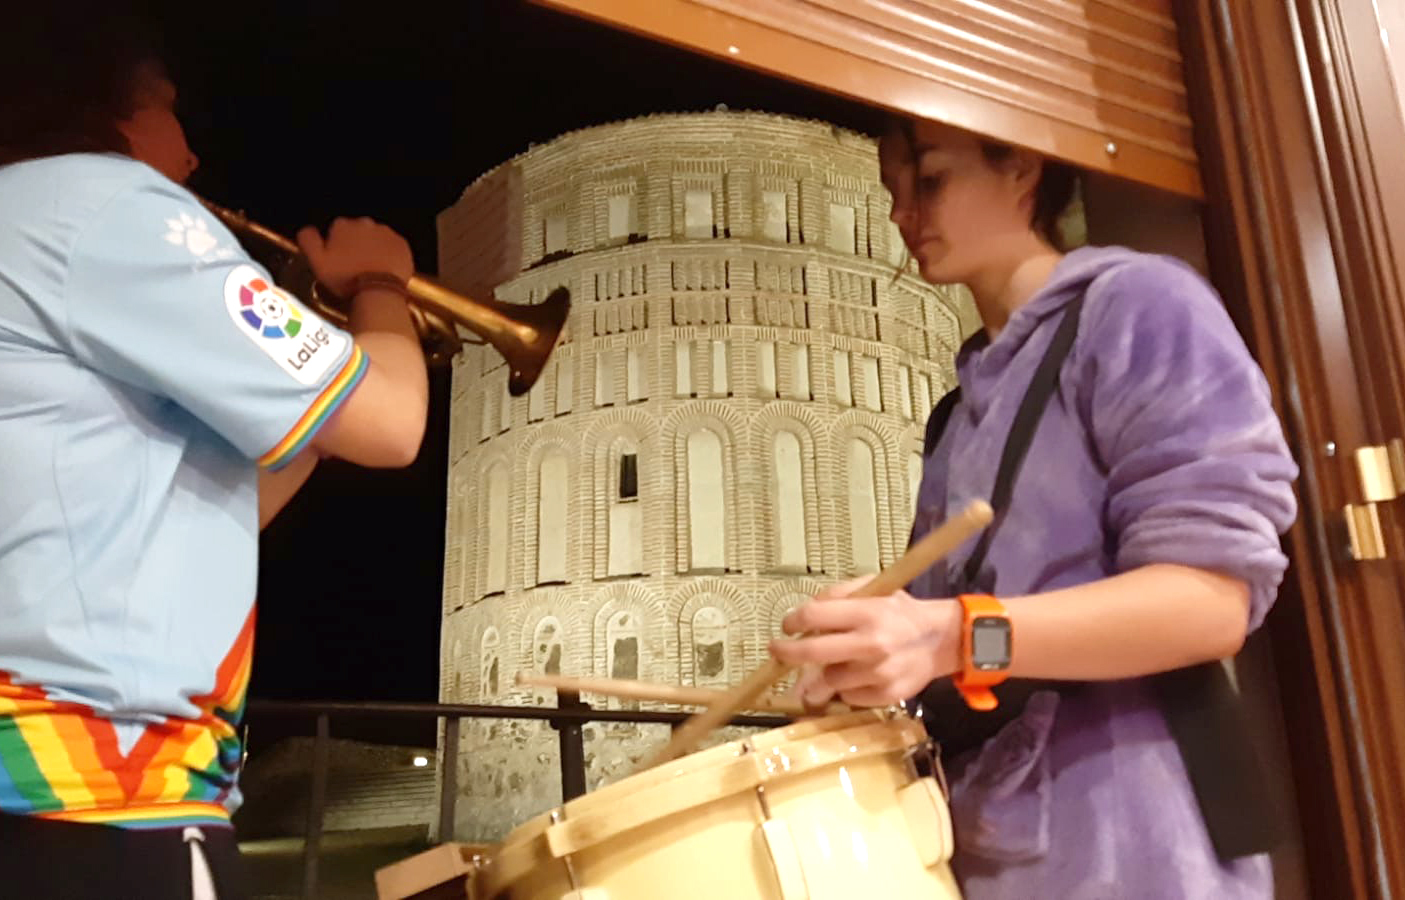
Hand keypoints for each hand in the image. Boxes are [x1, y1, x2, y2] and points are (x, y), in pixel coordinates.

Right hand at [297, 217, 413, 299]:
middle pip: (357, 232)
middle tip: (354, 267)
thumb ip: (308, 240)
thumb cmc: (346, 278)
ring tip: (369, 270)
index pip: (336, 230)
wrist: (378, 291)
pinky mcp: (402, 244)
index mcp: (343, 225)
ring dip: (373, 249)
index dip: (336, 246)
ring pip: (376, 239)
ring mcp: (386, 233)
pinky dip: (389, 255)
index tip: (338, 260)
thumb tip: (307, 230)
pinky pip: (393, 247)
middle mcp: (365, 224)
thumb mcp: (317, 262)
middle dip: (355, 245)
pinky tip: (384, 270)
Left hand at [770, 578, 961, 707]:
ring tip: (824, 666)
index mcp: (867, 612)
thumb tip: (804, 616)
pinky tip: (854, 677)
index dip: (793, 621)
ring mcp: (878, 673)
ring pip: (827, 680)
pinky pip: (847, 697)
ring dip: (819, 674)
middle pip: (811, 653)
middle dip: (786, 653)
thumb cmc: (901, 612)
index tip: (788, 626)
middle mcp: (871, 644)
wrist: (942, 640)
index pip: (814, 615)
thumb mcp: (874, 589)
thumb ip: (838, 595)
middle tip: (778, 652)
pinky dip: (844, 689)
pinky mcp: (885, 696)